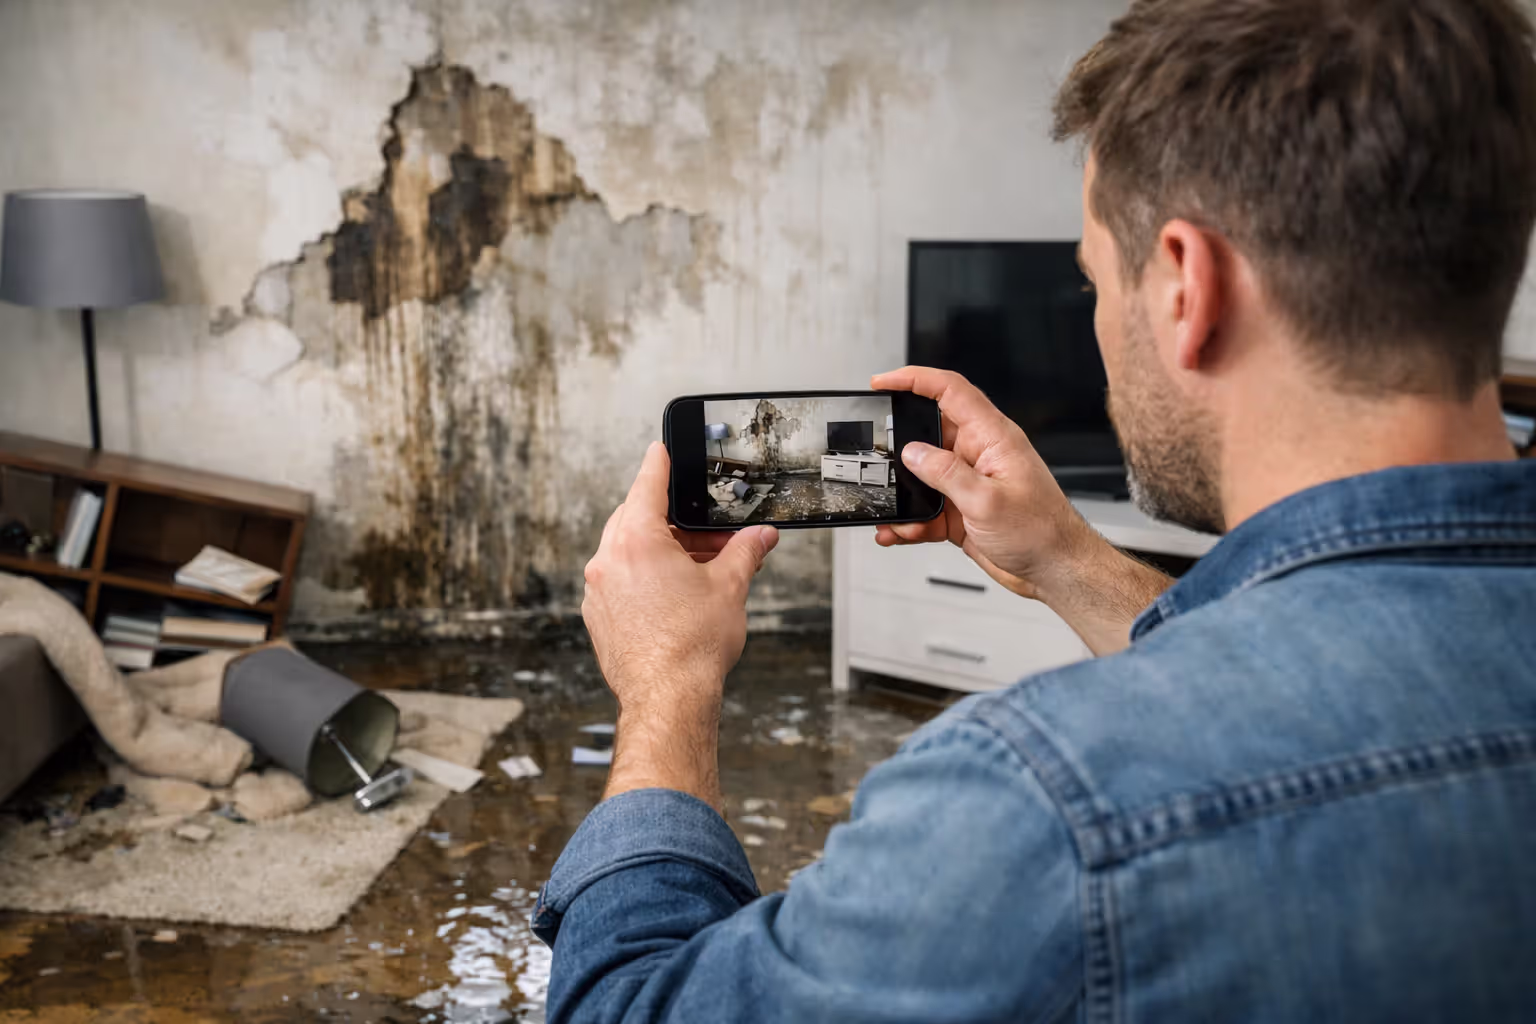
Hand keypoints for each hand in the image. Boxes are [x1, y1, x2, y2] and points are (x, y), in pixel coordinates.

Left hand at [582, 441, 778, 805]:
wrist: (667, 700)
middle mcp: (608, 561)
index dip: (660, 463)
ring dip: (660, 549)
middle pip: (635, 517)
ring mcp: (598, 591)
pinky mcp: (598, 617)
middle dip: (672, 518)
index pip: (647, 483)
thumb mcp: (729, 587)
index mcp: (637, 540)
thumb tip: (761, 537)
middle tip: (705, 527)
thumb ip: (745, 552)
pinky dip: (644, 576)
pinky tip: (674, 592)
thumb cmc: (691, 647)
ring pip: (627, 550)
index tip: (661, 449)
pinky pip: (620, 580)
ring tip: (699, 565)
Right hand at [871, 367, 1092, 600]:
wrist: (1055, 570)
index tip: (884, 382)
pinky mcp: (963, 509)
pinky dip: (911, 520)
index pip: (950, 391)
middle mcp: (979, 454)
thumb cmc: (1040, 531)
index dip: (915, 379)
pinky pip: (927, 507)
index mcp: (993, 437)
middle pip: (929, 431)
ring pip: (923, 475)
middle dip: (899, 443)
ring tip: (889, 508)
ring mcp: (970, 482)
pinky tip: (901, 531)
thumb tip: (912, 453)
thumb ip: (946, 474)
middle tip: (875, 454)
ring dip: (903, 493)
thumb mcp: (987, 501)